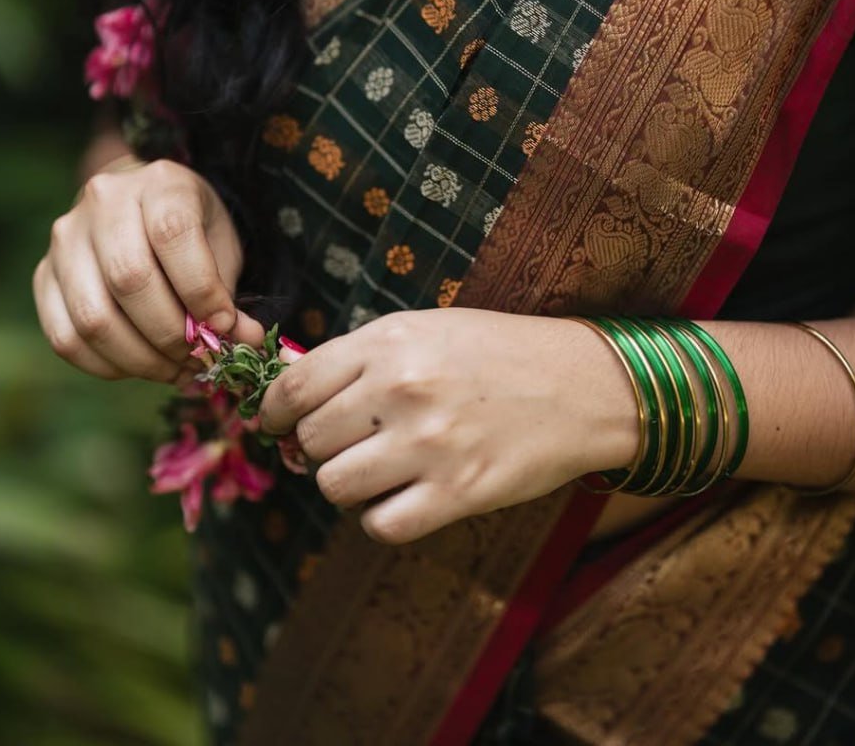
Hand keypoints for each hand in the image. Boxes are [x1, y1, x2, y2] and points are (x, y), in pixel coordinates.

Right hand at [32, 155, 264, 384]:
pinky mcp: (43, 275)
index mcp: (159, 182)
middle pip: (129, 279)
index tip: (222, 325)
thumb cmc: (190, 227)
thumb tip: (244, 341)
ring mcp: (65, 239)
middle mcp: (103, 202)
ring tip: (174, 368)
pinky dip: (106, 365)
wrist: (142, 206)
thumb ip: (228, 292)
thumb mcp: (221, 244)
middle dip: (170, 333)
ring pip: (93, 316)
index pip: (172, 233)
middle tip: (198, 358)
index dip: (200, 289)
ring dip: (140, 358)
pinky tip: (139, 365)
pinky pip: (65, 337)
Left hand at [258, 307, 638, 544]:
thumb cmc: (499, 352)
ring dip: (349, 485)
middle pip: (312, 440)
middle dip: (321, 448)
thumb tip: (293, 399)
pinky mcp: (456, 493)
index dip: (273, 412)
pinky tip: (406, 497)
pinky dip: (383, 518)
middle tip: (351, 445)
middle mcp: (401, 389)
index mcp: (389, 342)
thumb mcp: (426, 330)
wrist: (581, 384)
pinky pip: (380, 525)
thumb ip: (362, 357)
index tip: (277, 425)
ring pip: (335, 486)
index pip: (295, 386)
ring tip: (380, 471)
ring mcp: (428, 444)